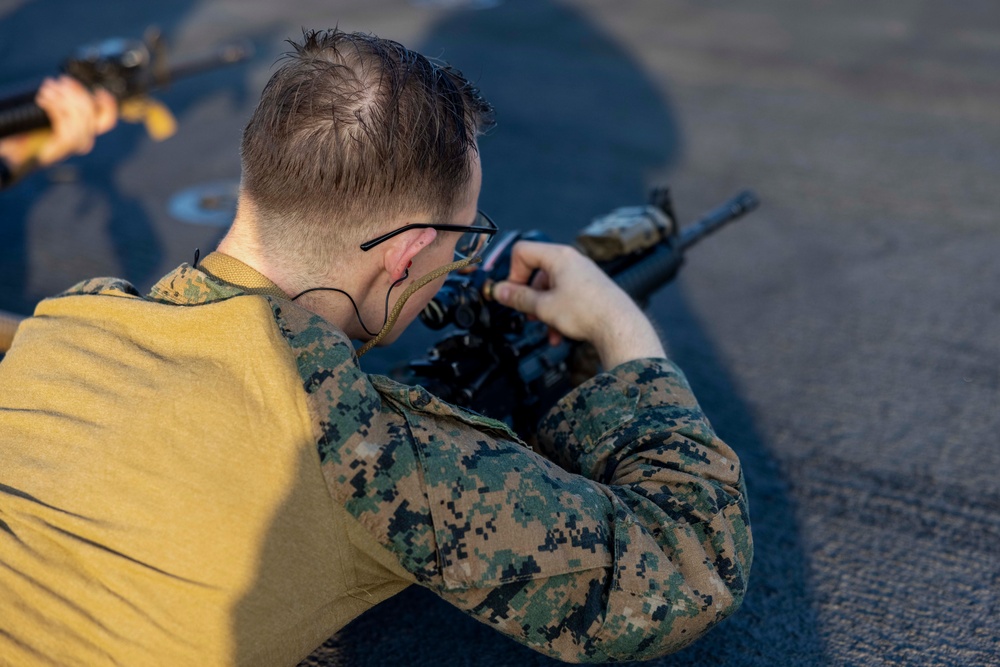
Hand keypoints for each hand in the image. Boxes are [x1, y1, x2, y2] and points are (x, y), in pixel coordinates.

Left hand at [0, 75, 117, 172]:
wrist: (10, 155)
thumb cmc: (25, 135)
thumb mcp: (48, 116)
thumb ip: (64, 106)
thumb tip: (70, 86)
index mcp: (85, 134)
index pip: (107, 121)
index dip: (107, 105)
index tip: (98, 90)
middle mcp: (83, 142)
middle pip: (91, 113)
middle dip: (76, 93)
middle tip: (60, 82)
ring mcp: (73, 146)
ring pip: (79, 116)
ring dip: (63, 98)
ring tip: (47, 89)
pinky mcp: (62, 146)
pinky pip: (66, 122)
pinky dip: (55, 107)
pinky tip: (42, 100)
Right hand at [492, 241, 665, 368]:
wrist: (620, 327)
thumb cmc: (588, 312)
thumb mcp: (543, 307)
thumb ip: (518, 298)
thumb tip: (500, 291)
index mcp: (559, 256)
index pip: (522, 252)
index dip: (512, 273)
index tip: (512, 294)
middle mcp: (572, 261)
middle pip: (537, 272)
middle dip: (530, 296)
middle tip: (527, 312)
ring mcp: (582, 275)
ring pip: (551, 289)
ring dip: (544, 309)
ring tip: (547, 328)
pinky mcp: (590, 289)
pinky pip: (565, 297)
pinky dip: (558, 313)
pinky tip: (559, 333)